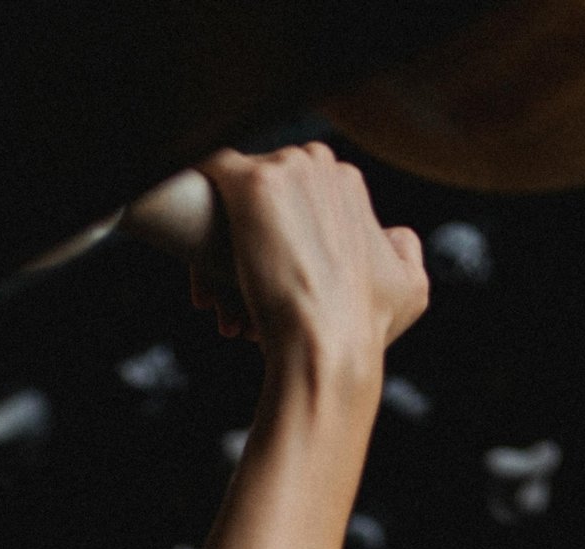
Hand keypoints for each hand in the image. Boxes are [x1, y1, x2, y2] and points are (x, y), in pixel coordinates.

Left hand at [190, 143, 427, 377]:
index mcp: (348, 183)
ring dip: (212, 246)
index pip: (290, 197)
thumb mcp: (410, 287)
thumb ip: (404, 252)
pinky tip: (174, 224)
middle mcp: (319, 165)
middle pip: (258, 195)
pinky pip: (208, 169)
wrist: (328, 347)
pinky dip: (189, 190)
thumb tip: (393, 238)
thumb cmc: (366, 328)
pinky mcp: (250, 184)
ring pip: (230, 198)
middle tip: (228, 304)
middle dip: (240, 244)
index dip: (270, 242)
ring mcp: (285, 171)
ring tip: (216, 307)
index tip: (258, 289)